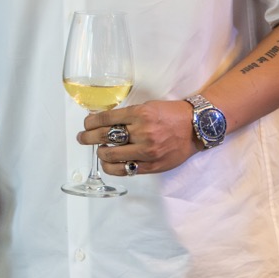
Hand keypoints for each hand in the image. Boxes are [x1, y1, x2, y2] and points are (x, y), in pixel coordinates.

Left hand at [81, 99, 196, 175]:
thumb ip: (127, 115)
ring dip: (100, 153)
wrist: (196, 127)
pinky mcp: (152, 166)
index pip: (106, 119)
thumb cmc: (171, 115)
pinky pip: (125, 170)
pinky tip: (109, 163)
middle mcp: (142, 132)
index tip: (86, 124)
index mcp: (140, 114)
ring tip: (99, 151)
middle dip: (87, 137)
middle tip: (82, 138)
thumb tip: (103, 121)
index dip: (90, 122)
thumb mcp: (148, 107)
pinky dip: (113, 167)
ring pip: (111, 156)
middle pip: (104, 137)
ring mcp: (147, 151)